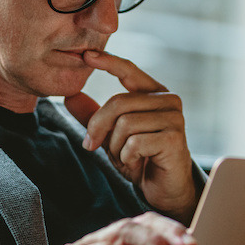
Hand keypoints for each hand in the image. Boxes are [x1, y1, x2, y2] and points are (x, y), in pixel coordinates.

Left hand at [64, 50, 198, 222]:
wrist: (164, 189)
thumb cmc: (140, 159)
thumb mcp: (110, 135)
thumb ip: (93, 116)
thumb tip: (70, 96)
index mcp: (153, 93)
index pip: (129, 70)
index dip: (108, 61)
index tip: (86, 55)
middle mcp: (168, 100)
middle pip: (118, 102)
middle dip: (98, 127)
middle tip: (91, 146)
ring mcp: (174, 118)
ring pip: (125, 123)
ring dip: (116, 147)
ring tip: (126, 157)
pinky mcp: (174, 137)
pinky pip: (135, 142)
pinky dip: (127, 157)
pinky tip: (138, 163)